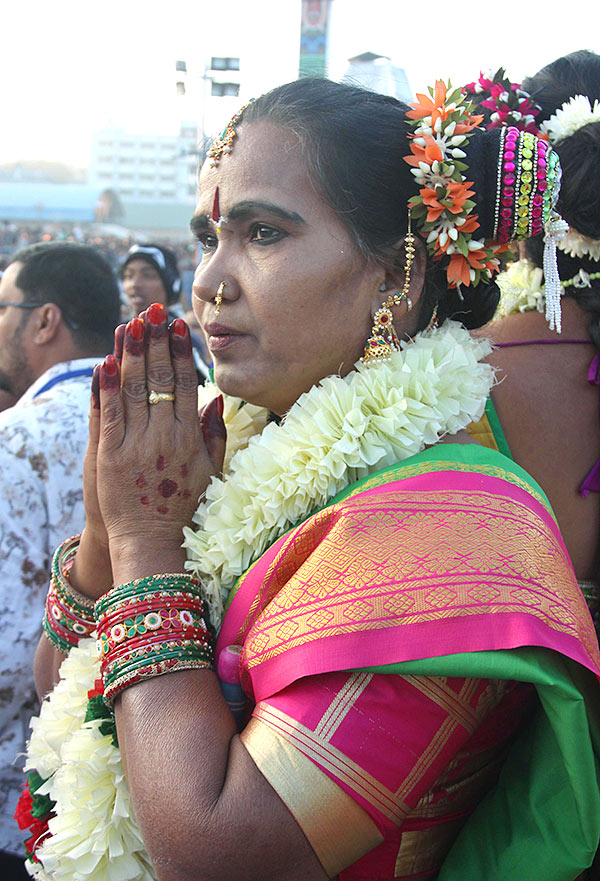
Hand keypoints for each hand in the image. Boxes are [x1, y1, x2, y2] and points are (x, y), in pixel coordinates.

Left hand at [96, 304, 224, 576]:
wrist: (153, 541)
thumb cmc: (186, 507)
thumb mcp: (211, 471)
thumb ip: (215, 434)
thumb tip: (216, 398)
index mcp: (190, 438)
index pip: (186, 384)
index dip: (180, 352)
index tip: (178, 326)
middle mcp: (164, 436)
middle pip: (159, 379)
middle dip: (155, 341)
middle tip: (153, 311)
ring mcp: (136, 445)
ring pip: (133, 390)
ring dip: (130, 353)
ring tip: (130, 323)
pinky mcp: (109, 455)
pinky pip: (109, 414)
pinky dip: (107, 386)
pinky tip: (106, 361)